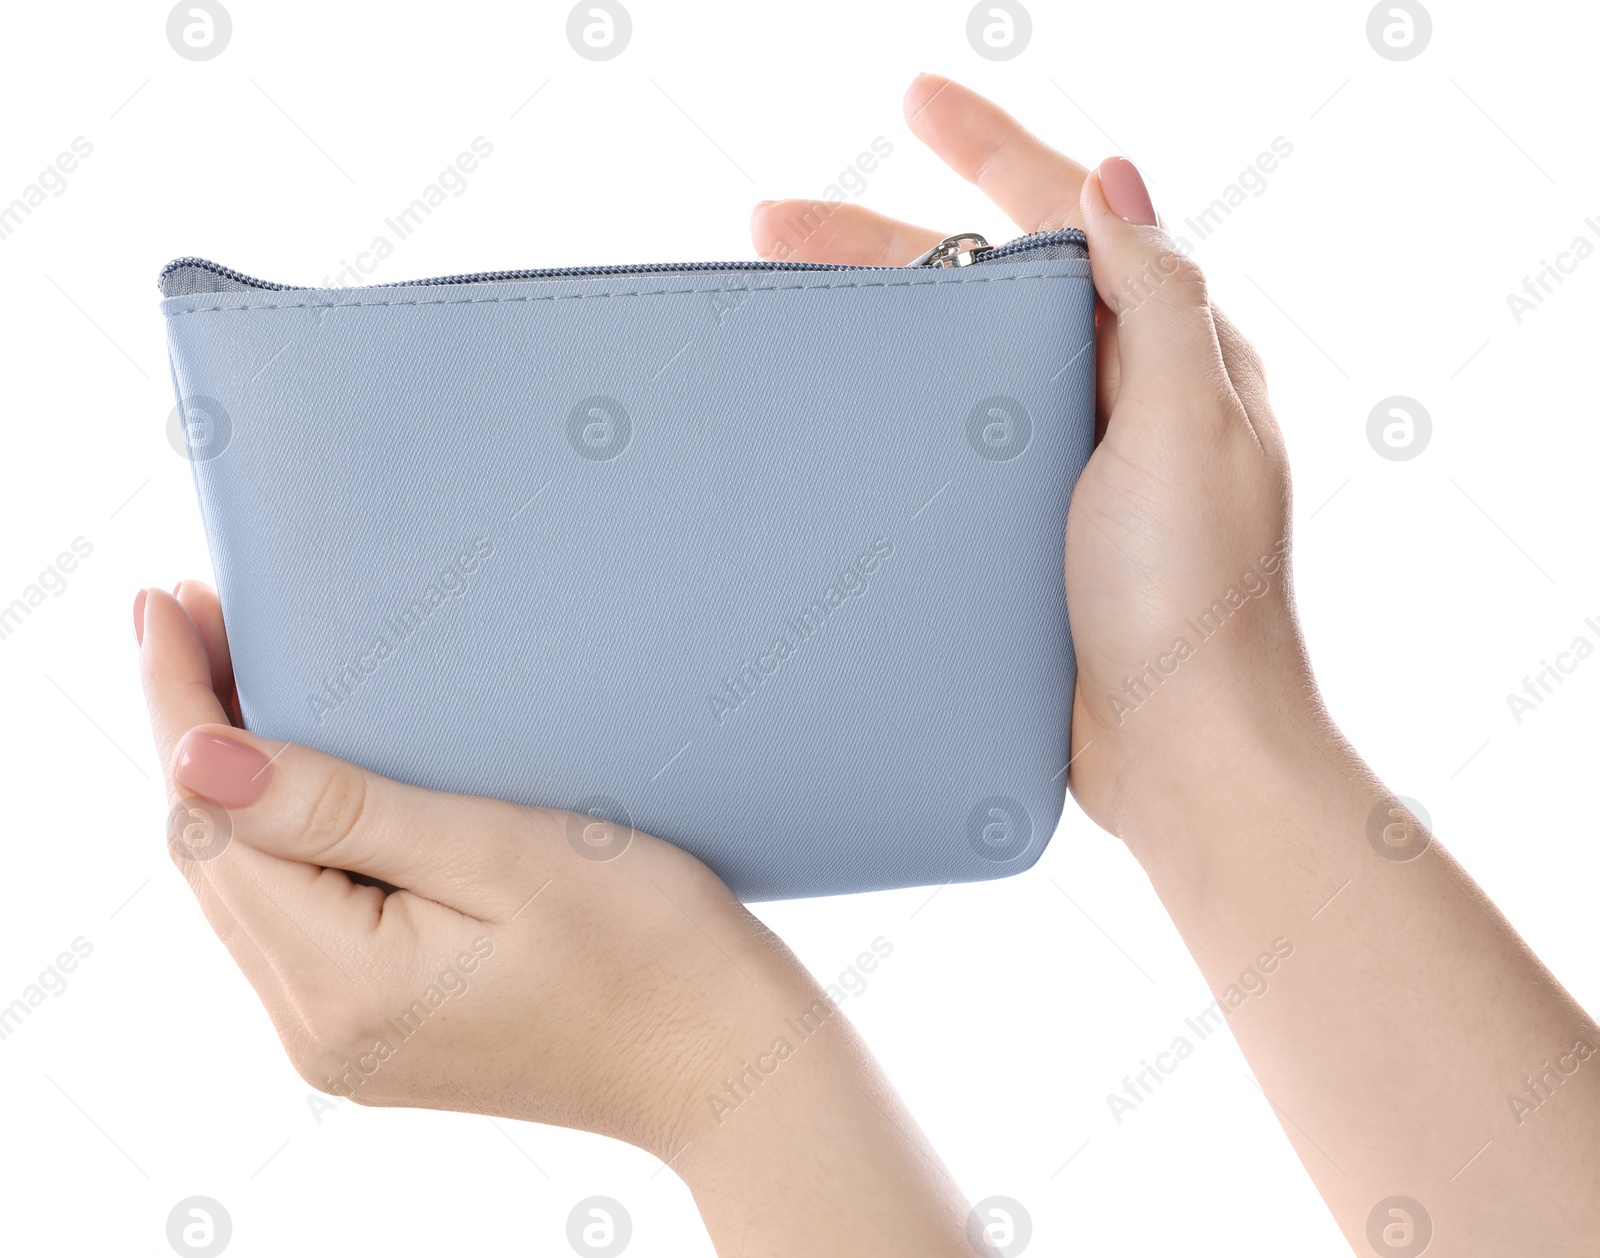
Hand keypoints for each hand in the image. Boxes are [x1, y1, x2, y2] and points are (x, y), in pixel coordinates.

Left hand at [136, 581, 975, 1255]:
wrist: (724, 1058)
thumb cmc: (649, 947)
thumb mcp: (499, 854)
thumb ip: (340, 810)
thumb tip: (196, 756)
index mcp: (341, 987)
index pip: (209, 825)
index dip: (177, 706)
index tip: (163, 602)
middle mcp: (318, 1029)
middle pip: (212, 859)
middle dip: (197, 732)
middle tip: (209, 615)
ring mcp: (345, 1040)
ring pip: (247, 888)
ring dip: (236, 784)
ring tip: (245, 676)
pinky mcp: (381, 1032)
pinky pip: (296, 920)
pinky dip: (285, 838)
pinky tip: (308, 776)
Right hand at [751, 75, 1303, 845]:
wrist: (1181, 755)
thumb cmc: (1193, 601)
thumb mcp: (1185, 432)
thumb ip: (1156, 300)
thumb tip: (1114, 178)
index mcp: (1162, 354)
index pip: (1072, 215)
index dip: (992, 146)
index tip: (915, 97)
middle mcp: (1113, 395)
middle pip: (985, 285)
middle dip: (883, 241)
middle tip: (772, 225)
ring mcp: (1061, 464)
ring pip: (956, 359)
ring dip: (875, 321)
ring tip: (777, 300)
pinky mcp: (1020, 530)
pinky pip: (947, 442)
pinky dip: (891, 412)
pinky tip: (833, 414)